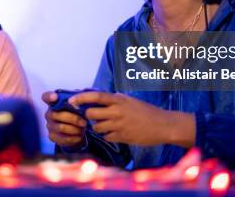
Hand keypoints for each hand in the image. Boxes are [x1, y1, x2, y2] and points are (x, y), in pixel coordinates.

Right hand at [41, 91, 86, 148]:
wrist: (78, 130)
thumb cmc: (78, 113)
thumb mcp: (80, 105)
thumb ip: (80, 99)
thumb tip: (86, 93)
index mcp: (54, 102)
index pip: (46, 97)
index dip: (49, 96)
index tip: (55, 97)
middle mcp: (49, 113)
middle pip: (57, 115)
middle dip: (74, 119)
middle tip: (84, 122)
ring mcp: (49, 125)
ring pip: (61, 127)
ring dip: (74, 129)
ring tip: (83, 129)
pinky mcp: (52, 136)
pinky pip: (62, 138)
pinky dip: (73, 138)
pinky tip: (79, 136)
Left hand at [70, 91, 194, 146]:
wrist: (163, 125)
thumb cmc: (146, 111)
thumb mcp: (130, 101)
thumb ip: (114, 100)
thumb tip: (98, 98)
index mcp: (119, 99)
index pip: (95, 96)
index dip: (80, 98)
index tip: (71, 101)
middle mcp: (117, 111)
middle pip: (90, 113)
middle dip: (89, 116)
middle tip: (95, 116)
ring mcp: (119, 125)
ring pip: (97, 127)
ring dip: (98, 127)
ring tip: (108, 125)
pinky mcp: (122, 137)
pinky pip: (106, 137)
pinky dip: (108, 135)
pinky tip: (117, 132)